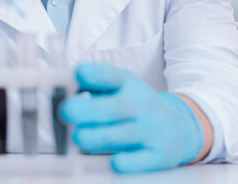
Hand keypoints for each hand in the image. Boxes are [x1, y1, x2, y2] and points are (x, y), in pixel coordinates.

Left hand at [61, 63, 203, 172]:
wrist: (178, 126)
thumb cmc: (133, 105)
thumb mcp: (117, 86)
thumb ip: (89, 85)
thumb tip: (58, 86)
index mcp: (126, 84)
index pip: (110, 76)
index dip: (94, 74)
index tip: (78, 74)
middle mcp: (139, 105)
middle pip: (115, 107)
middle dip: (89, 110)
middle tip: (66, 112)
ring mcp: (150, 130)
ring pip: (124, 135)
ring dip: (99, 137)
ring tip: (78, 138)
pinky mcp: (158, 155)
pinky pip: (142, 160)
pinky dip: (128, 163)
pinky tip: (114, 162)